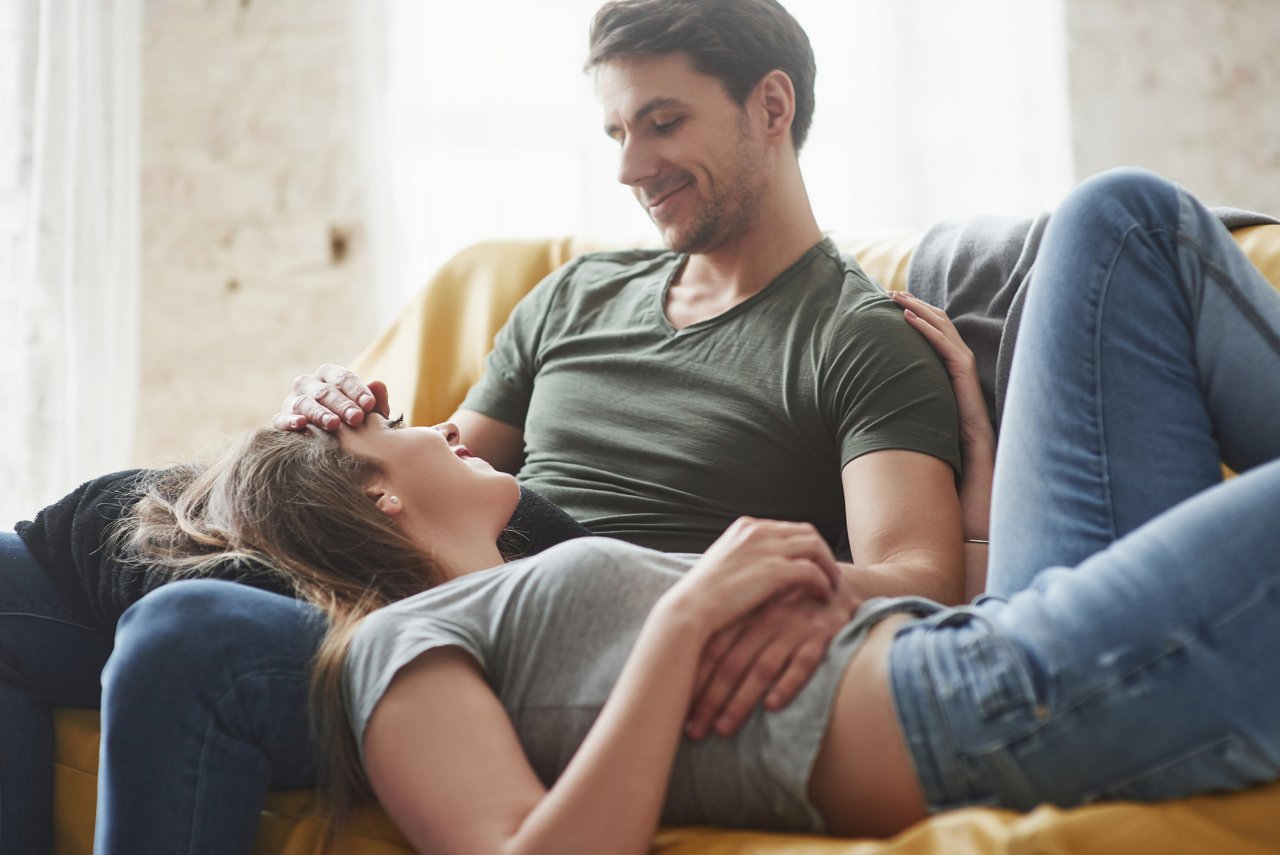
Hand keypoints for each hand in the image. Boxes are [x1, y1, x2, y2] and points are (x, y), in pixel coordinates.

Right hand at [272, 364, 389, 431]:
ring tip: (333, 424)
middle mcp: (308, 384)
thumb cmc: (353, 422)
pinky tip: (300, 424)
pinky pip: (281, 418)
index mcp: (329, 376)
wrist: (331, 442)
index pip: (342, 378)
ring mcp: (292, 400)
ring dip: (319, 413)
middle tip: (356, 417)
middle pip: (324, 391)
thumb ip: (376, 401)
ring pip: (304, 403)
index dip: (356, 390)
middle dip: (342, 404)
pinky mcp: (281, 419)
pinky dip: (289, 421)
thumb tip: (379, 384)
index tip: (369, 404)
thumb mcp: (367, 414)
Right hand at [663, 517, 838, 636]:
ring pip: (816, 548)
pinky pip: (812, 571)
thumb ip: (749, 558)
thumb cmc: (706, 596)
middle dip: (823, 553)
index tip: (813, 564)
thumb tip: (768, 567)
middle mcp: (758, 531)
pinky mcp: (774, 571)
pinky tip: (822, 596)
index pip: (789, 528)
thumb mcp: (726, 564)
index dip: (806, 546)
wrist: (690, 610)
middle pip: (808, 533)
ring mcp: (767, 549)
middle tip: (830, 575)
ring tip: (832, 586)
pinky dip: (822, 582)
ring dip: (828, 567)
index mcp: (746, 527)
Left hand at [684, 578, 858, 739]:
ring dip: (741, 700)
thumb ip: (732, 631)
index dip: (693, 680)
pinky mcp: (820, 636)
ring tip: (723, 728)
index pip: (712, 650)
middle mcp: (766, 620)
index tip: (678, 710)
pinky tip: (772, 706)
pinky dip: (788, 684)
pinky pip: (804, 662)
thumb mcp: (759, 609)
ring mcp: (793, 628)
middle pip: (732, 663)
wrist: (840, 586)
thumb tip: (689, 664)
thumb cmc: (789, 605)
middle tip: (695, 730)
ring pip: (762, 668)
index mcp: (746, 613)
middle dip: (710, 699)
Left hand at [893, 291, 994, 538]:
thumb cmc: (941, 514)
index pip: (938, 364)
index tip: (894, 315)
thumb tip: (858, 444)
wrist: (971, 539)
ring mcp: (972, 409)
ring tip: (898, 298)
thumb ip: (897, 451)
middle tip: (893, 293)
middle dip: (922, 316)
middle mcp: (965, 407)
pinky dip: (934, 339)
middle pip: (947, 348)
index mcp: (952, 415)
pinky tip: (912, 322)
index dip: (921, 335)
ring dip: (926, 319)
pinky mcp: (974, 416)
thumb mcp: (912, 470)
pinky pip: (956, 366)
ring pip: (953, 349)